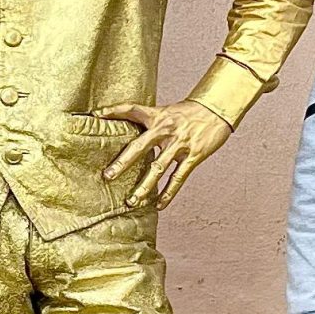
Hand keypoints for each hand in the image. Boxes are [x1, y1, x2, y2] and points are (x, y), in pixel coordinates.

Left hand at [99, 100, 231, 207]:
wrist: (217, 108)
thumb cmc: (189, 112)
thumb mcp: (167, 112)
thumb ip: (150, 124)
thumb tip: (129, 135)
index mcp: (157, 116)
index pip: (132, 109)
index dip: (114, 111)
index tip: (96, 115)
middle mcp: (166, 129)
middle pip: (140, 146)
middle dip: (123, 162)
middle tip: (107, 176)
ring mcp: (180, 144)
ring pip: (158, 168)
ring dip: (144, 186)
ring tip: (131, 202)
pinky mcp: (193, 155)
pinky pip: (178, 177)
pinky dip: (168, 192)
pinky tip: (158, 205)